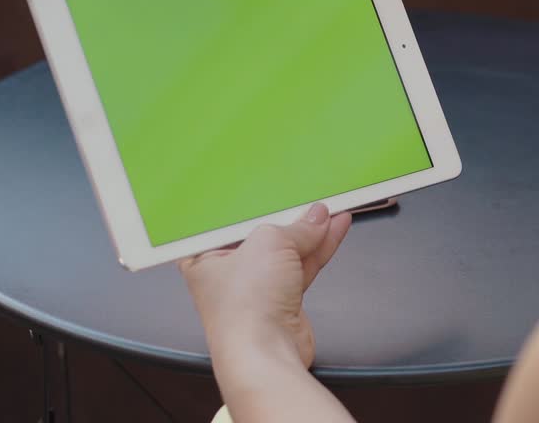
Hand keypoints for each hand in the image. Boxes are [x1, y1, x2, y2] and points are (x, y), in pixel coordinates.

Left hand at [180, 203, 351, 372]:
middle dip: (288, 216)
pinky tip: (334, 229)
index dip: (254, 203)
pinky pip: (302, 265)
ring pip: (288, 250)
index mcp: (204, 256)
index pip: (230, 220)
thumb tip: (315, 217)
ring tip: (332, 208)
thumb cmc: (244, 308)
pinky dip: (319, 248)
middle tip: (309, 196)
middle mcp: (228, 272)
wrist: (265, 352)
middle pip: (262, 234)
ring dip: (311, 231)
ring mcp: (257, 287)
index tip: (276, 186)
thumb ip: (296, 227)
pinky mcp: (282, 299)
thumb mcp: (269, 242)